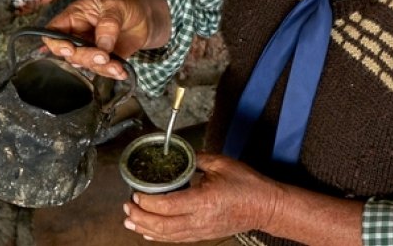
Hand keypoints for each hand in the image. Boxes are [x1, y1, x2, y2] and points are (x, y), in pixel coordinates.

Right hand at [42, 0, 169, 79]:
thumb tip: (102, 46)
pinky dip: (111, 73)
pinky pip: (102, 69)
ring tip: (117, 66)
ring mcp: (90, 48)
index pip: (53, 31)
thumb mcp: (117, 6)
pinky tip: (121, 71)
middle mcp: (79, 34)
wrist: (146, 16)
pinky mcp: (104, 59)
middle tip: (103, 56)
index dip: (56, 43)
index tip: (69, 49)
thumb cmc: (127, 4)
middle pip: (69, 53)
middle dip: (85, 57)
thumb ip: (108, 24)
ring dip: (101, 67)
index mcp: (75, 16)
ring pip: (85, 64)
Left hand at [122, 154, 281, 241]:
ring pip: (167, 236)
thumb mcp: (222, 164)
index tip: (136, 193)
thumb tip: (179, 155)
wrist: (265, 207)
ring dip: (145, 228)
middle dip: (140, 217)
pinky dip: (159, 236)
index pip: (167, 205)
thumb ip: (197, 159)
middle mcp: (200, 220)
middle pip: (162, 225)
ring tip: (130, 221)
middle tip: (126, 208)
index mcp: (203, 201)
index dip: (147, 202)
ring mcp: (201, 231)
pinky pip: (176, 239)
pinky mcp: (203, 235)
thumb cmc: (247, 186)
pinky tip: (148, 232)